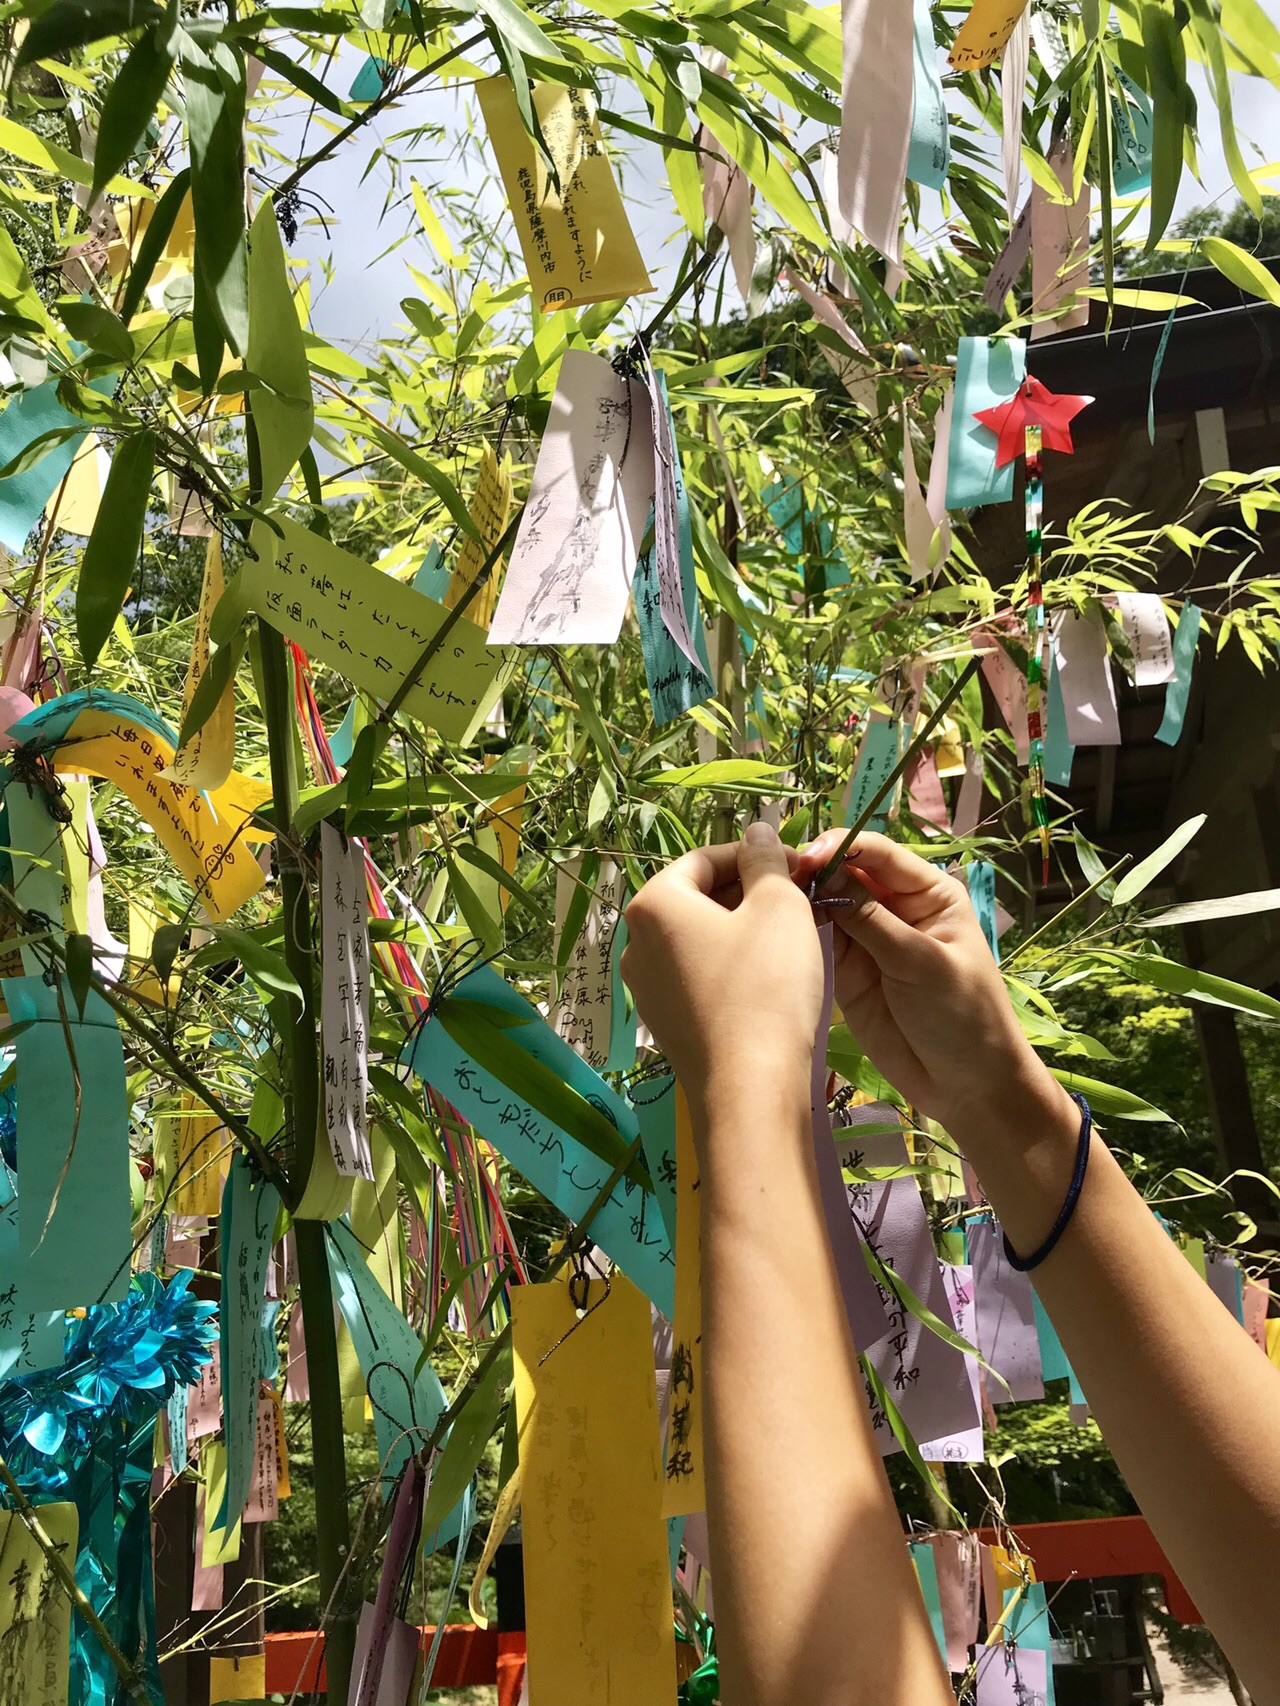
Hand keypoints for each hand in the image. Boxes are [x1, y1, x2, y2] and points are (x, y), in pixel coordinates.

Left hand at [621, 822, 822, 1111]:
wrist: (750, 1087)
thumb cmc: (766, 985)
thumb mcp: (779, 907)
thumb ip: (766, 860)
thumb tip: (756, 830)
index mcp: (654, 903)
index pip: (705, 858)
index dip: (756, 856)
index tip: (799, 867)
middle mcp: (636, 942)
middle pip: (699, 897)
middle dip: (749, 892)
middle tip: (800, 901)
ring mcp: (646, 987)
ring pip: (700, 938)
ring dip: (743, 929)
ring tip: (791, 938)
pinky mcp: (665, 1023)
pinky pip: (699, 976)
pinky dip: (731, 966)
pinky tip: (770, 979)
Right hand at [796, 830, 1067, 1131]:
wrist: (966, 1086)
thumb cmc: (962, 1016)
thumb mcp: (922, 963)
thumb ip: (872, 920)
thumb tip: (825, 875)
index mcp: (927, 893)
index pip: (879, 855)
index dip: (842, 848)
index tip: (808, 856)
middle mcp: (894, 908)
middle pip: (846, 874)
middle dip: (815, 871)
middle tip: (777, 878)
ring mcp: (867, 940)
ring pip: (826, 905)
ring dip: (801, 899)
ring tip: (767, 898)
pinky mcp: (845, 971)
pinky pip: (818, 941)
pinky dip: (798, 932)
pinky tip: (773, 926)